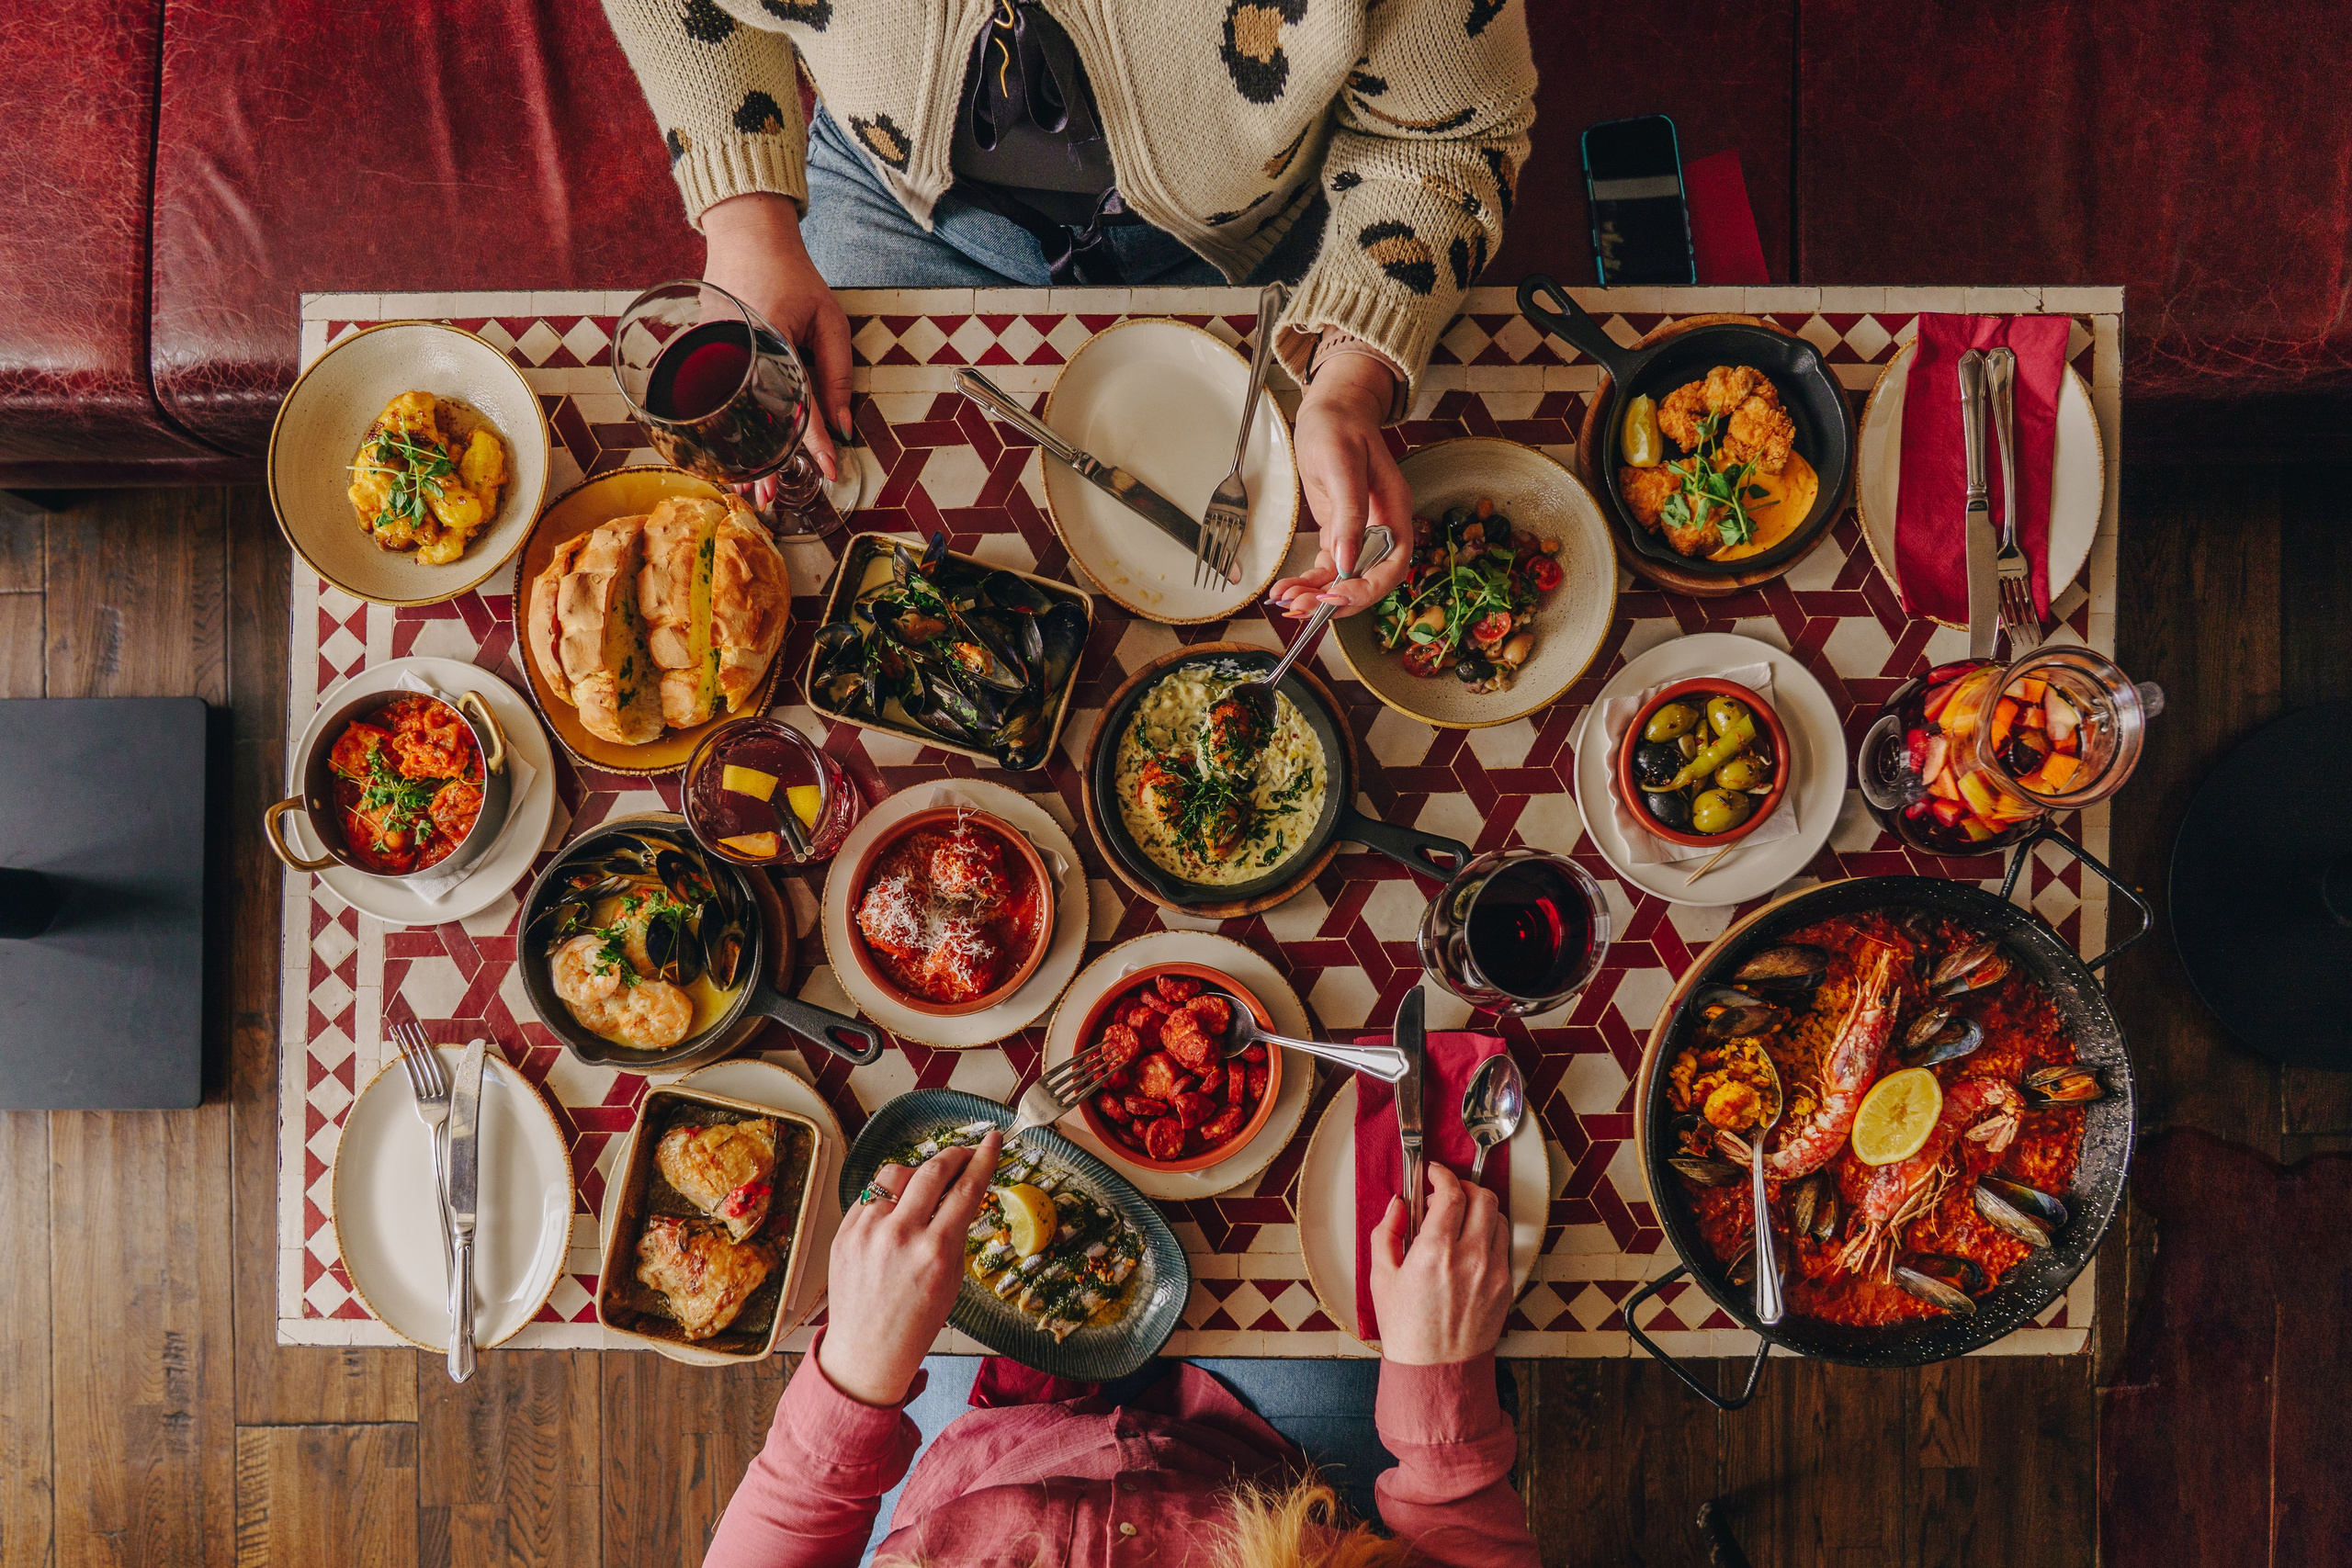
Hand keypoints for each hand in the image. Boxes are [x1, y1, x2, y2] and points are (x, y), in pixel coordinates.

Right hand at [702, 192, 852, 481]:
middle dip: (761, 461)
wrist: (747, 235)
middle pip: (752, 418)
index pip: (797, 402)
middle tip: (770, 497)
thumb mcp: (830, 320)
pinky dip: (719, 422)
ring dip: (735, 451)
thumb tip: (843, 425)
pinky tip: (723, 449)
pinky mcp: (700, 347)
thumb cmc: (794, 276)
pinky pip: (712, 395)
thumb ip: (839, 372)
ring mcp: (713, 349)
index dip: (813, 440)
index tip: (827, 470)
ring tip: (744, 485)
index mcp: (774, 341)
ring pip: (727, 412)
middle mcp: (738, 350)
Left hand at [817, 1130, 1000, 1405]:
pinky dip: (890, 1193)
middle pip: (933, 1170)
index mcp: (935, 1252)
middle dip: (955, 1155)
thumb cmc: (916, 1321)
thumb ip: (954, 1232)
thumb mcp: (952, 1278)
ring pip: (897, 1173)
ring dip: (919, 1172)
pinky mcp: (845, 1232)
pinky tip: (899, 1205)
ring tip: (928, 1185)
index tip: (992, 1141)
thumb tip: (960, 1190)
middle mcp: (900, 1236)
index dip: (984, 1159)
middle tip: (966, 1153)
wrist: (869, 1350)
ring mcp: (867, 1232)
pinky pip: (871, 1193)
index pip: (966, 1189)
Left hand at [1268, 353, 1414, 618]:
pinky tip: (1287, 590)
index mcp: (1394, 512)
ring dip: (1316, 595)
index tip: (1335, 598)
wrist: (1330, 410)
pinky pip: (1328, 569)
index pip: (1392, 566)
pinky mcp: (1340, 533)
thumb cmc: (1339, 427)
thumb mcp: (1342, 466)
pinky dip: (1308, 582)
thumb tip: (1348, 563)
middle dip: (1335, 600)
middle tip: (1301, 607)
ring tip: (1286, 601)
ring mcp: (1360, 533)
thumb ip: (1349, 515)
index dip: (1367, 589)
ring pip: (1344, 580)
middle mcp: (1381, 528)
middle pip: (1367, 581)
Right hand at [1368, 1164, 1511, 1365]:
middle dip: (1464, 1186)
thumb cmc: (1407, 1328)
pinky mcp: (1505, 1286)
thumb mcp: (1381, 1277)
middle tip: (1448, 1192)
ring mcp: (1493, 1272)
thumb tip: (1398, 1206)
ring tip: (1461, 1218)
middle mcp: (1470, 1258)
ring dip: (1480, 1209)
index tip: (1433, 1173)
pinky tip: (1471, 1244)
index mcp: (1436, 1252)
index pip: (1451, 1193)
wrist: (1436, 1368)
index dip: (1442, 1175)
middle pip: (1483, 1197)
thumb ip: (1386, 1233)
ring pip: (1499, 1218)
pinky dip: (1489, 1235)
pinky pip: (1504, 1245)